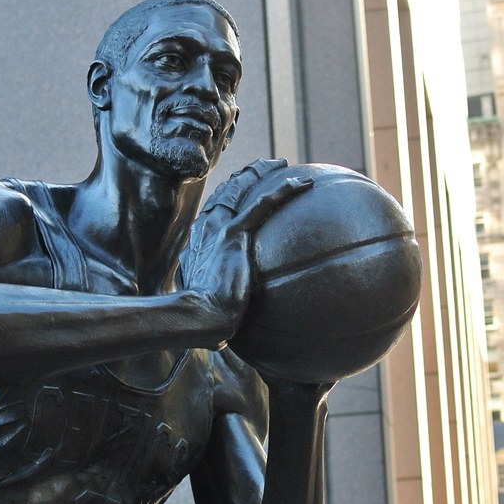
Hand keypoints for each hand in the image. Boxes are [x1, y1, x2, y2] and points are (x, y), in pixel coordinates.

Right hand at [181, 159, 313, 346]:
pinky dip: (283, 191)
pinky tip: (303, 184)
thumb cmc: (206, 321)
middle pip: (225, 193)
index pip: (215, 212)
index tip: (245, 194)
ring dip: (260, 172)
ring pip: (240, 188)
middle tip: (263, 169)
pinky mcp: (234, 233)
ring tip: (280, 165)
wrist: (201, 317)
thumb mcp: (213, 308)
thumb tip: (224, 338)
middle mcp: (205, 229)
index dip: (230, 198)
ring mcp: (218, 228)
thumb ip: (220, 308)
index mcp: (200, 243)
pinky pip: (263, 203)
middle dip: (244, 177)